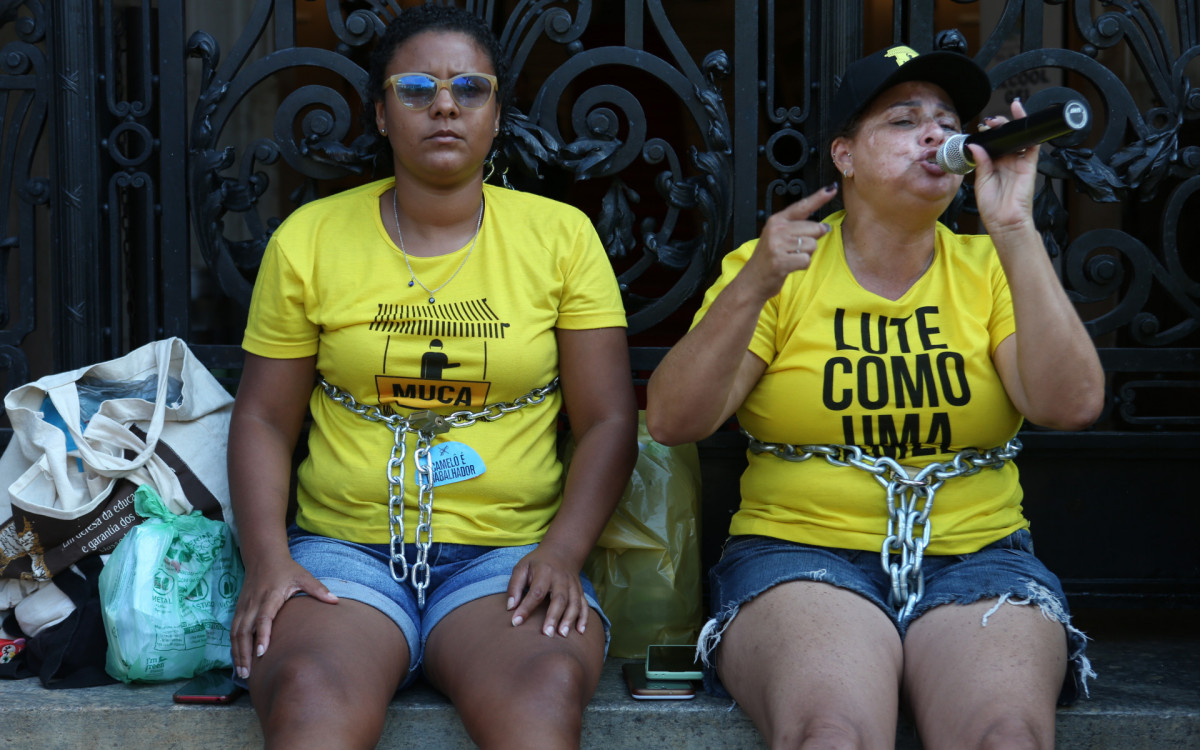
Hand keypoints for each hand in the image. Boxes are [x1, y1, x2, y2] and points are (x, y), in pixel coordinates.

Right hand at [230, 556, 337, 678]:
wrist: (264, 557)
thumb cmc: (286, 569)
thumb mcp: (303, 576)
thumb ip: (318, 589)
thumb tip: (335, 601)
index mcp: (270, 596)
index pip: (264, 618)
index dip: (262, 635)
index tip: (262, 653)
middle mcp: (254, 603)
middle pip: (245, 631)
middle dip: (244, 653)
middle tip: (248, 674)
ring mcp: (244, 606)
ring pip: (236, 633)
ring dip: (237, 653)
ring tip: (242, 673)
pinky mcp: (239, 609)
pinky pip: (233, 630)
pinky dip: (233, 646)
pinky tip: (238, 660)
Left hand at [506, 544, 586, 637]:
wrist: (561, 551)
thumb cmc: (537, 563)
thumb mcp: (522, 567)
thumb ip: (514, 586)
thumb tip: (510, 607)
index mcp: (545, 572)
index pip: (536, 592)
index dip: (526, 607)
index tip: (516, 622)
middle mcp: (561, 579)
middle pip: (559, 599)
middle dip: (553, 617)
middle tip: (546, 634)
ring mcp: (573, 585)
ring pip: (574, 603)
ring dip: (570, 619)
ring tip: (562, 635)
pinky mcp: (579, 591)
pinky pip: (584, 605)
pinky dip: (584, 618)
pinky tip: (580, 632)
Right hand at [739, 185, 837, 299]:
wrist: (751, 281)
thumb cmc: (768, 259)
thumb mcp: (778, 238)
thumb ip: (799, 229)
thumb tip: (824, 227)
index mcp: (776, 220)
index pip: (802, 206)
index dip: (819, 197)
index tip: (832, 189)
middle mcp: (777, 230)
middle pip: (814, 228)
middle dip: (811, 241)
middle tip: (794, 250)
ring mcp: (777, 245)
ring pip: (812, 245)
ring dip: (805, 255)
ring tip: (790, 258)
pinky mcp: (780, 261)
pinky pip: (806, 260)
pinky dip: (801, 265)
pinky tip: (789, 267)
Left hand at [968, 98, 1038, 235]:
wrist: (1004, 221)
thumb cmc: (992, 207)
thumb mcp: (981, 181)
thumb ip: (981, 162)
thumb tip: (975, 145)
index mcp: (993, 166)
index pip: (992, 145)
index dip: (988, 134)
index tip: (980, 126)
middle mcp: (1006, 162)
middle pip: (1005, 138)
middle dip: (998, 126)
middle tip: (989, 122)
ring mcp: (1018, 162)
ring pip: (1018, 138)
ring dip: (1011, 125)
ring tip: (1000, 119)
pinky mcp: (1029, 165)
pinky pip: (1032, 144)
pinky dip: (1030, 130)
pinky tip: (1022, 117)